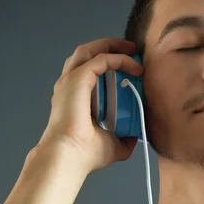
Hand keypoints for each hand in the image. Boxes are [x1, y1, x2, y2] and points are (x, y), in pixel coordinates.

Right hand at [37, 37, 142, 173]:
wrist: (70, 158)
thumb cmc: (84, 154)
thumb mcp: (112, 144)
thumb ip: (123, 139)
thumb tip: (134, 137)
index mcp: (74, 97)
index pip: (89, 70)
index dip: (110, 63)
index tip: (131, 66)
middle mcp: (69, 85)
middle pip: (87, 53)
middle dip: (110, 46)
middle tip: (132, 49)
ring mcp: (71, 80)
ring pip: (90, 50)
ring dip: (113, 46)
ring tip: (132, 49)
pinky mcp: (78, 79)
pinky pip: (102, 60)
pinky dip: (119, 59)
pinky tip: (135, 67)